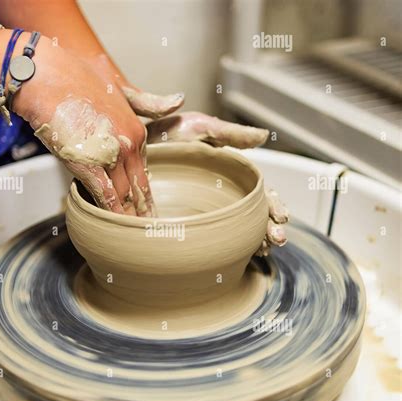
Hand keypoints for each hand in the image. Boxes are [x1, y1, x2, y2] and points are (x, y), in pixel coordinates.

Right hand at [14, 40, 181, 216]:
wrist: (46, 77)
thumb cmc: (75, 81)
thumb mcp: (120, 88)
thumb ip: (148, 101)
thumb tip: (180, 100)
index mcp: (137, 132)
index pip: (143, 173)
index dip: (145, 195)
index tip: (149, 211)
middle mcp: (129, 146)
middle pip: (138, 188)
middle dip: (144, 212)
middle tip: (151, 231)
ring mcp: (110, 156)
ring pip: (124, 196)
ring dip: (130, 218)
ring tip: (136, 236)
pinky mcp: (89, 165)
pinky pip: (105, 196)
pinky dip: (112, 214)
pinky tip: (117, 227)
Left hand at [145, 112, 288, 254]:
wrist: (134, 148)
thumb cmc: (168, 136)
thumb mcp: (200, 129)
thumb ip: (231, 134)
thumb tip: (264, 136)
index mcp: (231, 175)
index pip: (260, 194)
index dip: (273, 205)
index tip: (281, 216)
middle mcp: (224, 196)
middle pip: (255, 216)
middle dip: (270, 228)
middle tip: (277, 239)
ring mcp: (209, 211)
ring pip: (240, 230)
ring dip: (257, 240)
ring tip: (266, 249)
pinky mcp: (191, 224)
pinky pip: (215, 240)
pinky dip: (232, 248)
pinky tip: (244, 255)